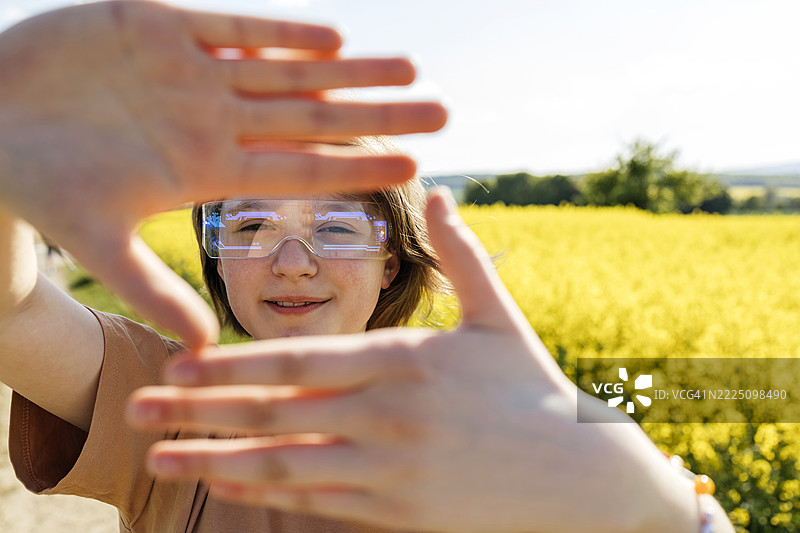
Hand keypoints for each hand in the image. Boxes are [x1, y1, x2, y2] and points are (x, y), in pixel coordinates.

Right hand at [0, 0, 445, 346]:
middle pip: (315, 118)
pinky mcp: (161, 25)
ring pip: (290, 70)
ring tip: (410, 66)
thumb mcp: (94, 239)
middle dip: (379, 113)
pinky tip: (332, 39)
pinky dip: (279, 33)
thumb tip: (203, 346)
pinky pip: (233, 26)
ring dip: (350, 70)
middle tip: (444, 110)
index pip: (301, 171)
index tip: (414, 169)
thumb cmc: (38, 182)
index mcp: (208, 170)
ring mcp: (194, 73)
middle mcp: (214, 120)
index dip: (356, 167)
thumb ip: (151, 287)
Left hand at [128, 189, 700, 532]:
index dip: (231, 365)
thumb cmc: (536, 390)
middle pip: (273, 414)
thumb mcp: (499, 316)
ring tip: (159, 456)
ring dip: (214, 461)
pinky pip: (317, 504)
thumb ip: (461, 255)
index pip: (298, 363)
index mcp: (406, 361)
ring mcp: (391, 471)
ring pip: (283, 466)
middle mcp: (388, 416)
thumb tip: (442, 192)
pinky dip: (266, 495)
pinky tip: (228, 486)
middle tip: (138, 406)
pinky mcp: (399, 514)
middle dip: (197, 410)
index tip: (179, 362)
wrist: (583, 479)